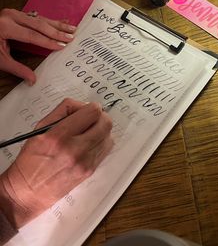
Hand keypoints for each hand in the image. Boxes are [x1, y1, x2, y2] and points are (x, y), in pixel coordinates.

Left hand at [0, 9, 75, 83]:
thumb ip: (17, 69)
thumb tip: (32, 81)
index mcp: (5, 26)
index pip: (31, 35)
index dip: (48, 42)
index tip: (61, 46)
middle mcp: (11, 16)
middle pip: (39, 24)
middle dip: (56, 32)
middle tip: (71, 37)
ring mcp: (14, 13)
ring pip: (40, 19)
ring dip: (57, 25)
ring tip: (72, 29)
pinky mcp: (16, 13)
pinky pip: (36, 16)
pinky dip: (49, 21)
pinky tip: (62, 21)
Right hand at [0, 99, 112, 228]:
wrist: (27, 193)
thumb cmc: (30, 160)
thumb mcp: (40, 129)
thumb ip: (63, 111)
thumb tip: (82, 106)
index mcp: (59, 136)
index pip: (92, 112)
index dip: (91, 107)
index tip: (86, 109)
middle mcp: (74, 150)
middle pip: (105, 123)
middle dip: (100, 117)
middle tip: (90, 119)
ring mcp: (85, 162)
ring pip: (108, 135)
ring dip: (101, 130)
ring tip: (88, 132)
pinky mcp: (89, 171)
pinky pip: (106, 149)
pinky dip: (101, 142)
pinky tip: (89, 143)